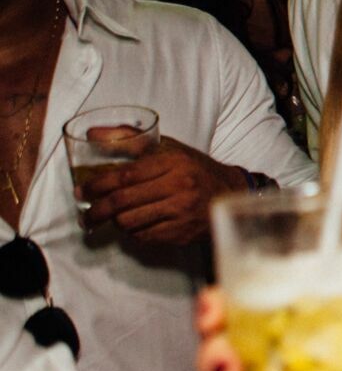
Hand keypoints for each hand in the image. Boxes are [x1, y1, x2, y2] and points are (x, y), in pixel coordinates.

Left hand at [79, 135, 243, 247]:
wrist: (229, 194)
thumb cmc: (193, 169)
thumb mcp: (168, 148)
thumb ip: (129, 139)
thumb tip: (92, 133)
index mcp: (174, 162)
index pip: (126, 175)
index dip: (98, 185)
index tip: (83, 190)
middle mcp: (180, 186)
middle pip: (124, 201)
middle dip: (97, 210)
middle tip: (86, 214)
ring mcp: (182, 212)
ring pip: (130, 222)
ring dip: (115, 221)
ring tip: (112, 218)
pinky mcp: (182, 232)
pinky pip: (144, 237)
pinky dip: (133, 232)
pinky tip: (136, 225)